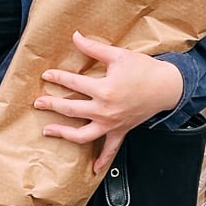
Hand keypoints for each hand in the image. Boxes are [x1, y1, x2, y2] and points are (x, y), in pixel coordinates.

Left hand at [36, 30, 184, 176]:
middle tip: (38, 104)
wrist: (167, 86)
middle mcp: (105, 110)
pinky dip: (102, 160)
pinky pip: (110, 149)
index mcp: (104, 90)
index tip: (46, 75)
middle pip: (71, 110)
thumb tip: (75, 36)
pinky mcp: (121, 131)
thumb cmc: (144, 70)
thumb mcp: (118, 55)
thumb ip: (94, 48)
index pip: (73, 84)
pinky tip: (93, 168)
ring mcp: (112, 124)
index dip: (58, 78)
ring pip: (83, 134)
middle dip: (52, 106)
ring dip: (64, 134)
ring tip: (48, 131)